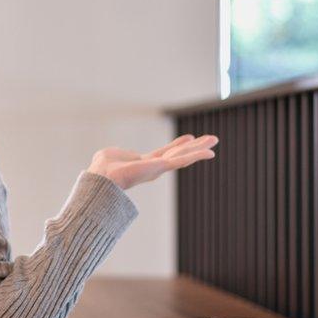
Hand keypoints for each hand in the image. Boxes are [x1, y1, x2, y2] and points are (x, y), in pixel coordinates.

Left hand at [86, 134, 218, 189]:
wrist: (103, 178)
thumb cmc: (102, 169)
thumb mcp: (111, 154)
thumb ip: (120, 153)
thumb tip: (120, 154)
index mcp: (144, 163)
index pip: (165, 153)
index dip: (177, 145)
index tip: (189, 138)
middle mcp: (155, 167)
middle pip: (179, 154)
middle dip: (195, 147)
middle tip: (211, 139)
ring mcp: (160, 168)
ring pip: (184, 156)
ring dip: (200, 149)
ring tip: (215, 140)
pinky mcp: (162, 167)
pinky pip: (183, 160)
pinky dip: (197, 155)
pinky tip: (210, 152)